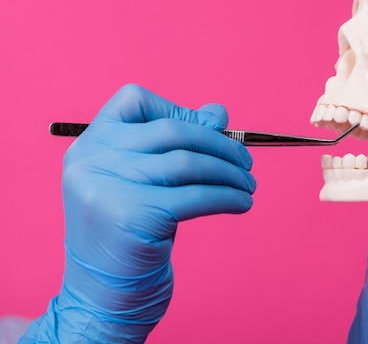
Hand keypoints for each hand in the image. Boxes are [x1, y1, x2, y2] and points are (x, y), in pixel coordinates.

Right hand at [20, 84, 255, 343]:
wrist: (102, 297)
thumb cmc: (129, 235)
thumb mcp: (143, 183)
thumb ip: (175, 146)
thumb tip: (219, 113)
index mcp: (90, 145)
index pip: (133, 100)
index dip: (177, 110)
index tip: (209, 131)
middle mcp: (92, 161)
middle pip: (172, 131)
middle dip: (220, 144)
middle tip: (246, 161)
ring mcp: (108, 188)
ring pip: (188, 163)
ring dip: (230, 173)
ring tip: (248, 186)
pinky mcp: (133, 217)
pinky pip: (197, 196)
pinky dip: (228, 197)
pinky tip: (242, 203)